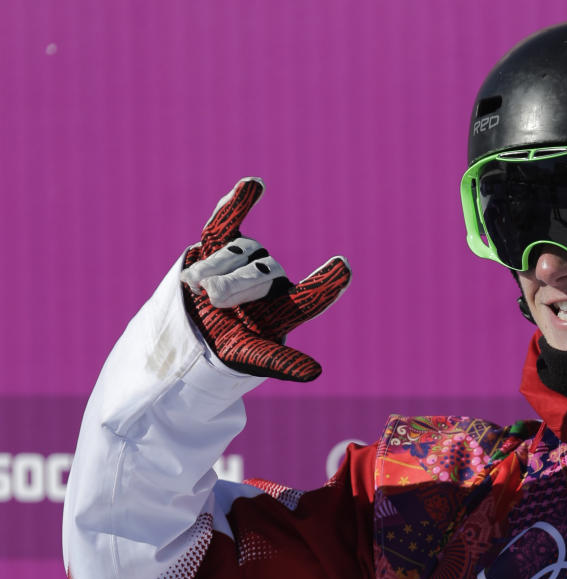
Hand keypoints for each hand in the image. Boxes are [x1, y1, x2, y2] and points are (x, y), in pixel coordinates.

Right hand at [180, 178, 350, 381]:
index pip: (311, 297)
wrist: (188, 330)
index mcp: (285, 309)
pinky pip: (227, 222)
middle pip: (263, 274)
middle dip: (235, 286)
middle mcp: (271, 280)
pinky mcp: (220, 244)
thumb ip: (279, 363)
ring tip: (197, 289)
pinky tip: (252, 183)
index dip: (326, 283)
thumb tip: (316, 372)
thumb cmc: (227, 346)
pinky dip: (236, 204)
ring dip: (214, 270)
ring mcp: (247, 260)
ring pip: (237, 253)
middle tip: (214, 301)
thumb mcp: (249, 358)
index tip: (343, 268)